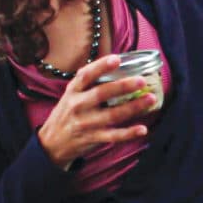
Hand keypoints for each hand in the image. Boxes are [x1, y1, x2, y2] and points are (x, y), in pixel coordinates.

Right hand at [37, 55, 156, 168]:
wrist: (52, 143)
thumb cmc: (68, 113)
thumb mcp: (70, 94)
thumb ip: (88, 82)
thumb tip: (115, 61)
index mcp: (73, 91)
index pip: (85, 76)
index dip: (101, 66)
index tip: (116, 58)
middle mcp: (78, 106)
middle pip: (101, 94)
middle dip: (122, 86)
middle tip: (141, 80)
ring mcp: (86, 123)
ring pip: (112, 115)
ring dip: (133, 107)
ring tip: (151, 98)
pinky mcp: (93, 138)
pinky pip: (114, 136)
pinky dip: (129, 133)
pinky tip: (143, 129)